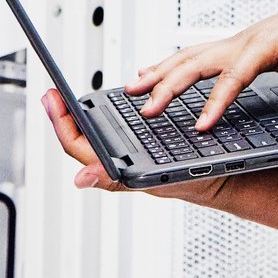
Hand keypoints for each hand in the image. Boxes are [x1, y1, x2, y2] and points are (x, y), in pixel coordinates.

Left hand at [41, 89, 222, 201]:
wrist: (225, 179)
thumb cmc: (195, 182)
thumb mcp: (160, 177)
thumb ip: (118, 180)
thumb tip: (80, 179)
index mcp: (117, 170)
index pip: (77, 144)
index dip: (60, 121)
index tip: (51, 98)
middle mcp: (121, 163)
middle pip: (82, 138)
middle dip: (65, 115)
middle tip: (53, 94)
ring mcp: (131, 156)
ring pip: (99, 136)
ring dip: (84, 117)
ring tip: (72, 100)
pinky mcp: (143, 150)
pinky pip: (119, 133)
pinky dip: (108, 118)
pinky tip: (108, 108)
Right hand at [126, 0, 277, 129]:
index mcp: (263, 44)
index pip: (234, 76)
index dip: (216, 102)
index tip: (200, 126)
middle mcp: (242, 41)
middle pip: (197, 63)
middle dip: (169, 86)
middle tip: (145, 110)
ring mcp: (233, 44)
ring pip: (188, 57)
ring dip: (159, 72)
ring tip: (130, 90)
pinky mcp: (231, 49)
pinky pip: (194, 56)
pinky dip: (168, 64)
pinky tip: (149, 73)